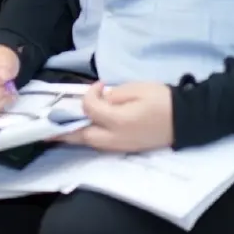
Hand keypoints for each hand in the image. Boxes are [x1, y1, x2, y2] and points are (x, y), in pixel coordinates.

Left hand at [55, 81, 173, 152]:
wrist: (187, 119)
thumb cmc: (162, 100)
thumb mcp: (136, 89)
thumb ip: (113, 95)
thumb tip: (100, 99)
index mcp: (118, 121)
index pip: (90, 109)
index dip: (89, 95)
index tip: (98, 86)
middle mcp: (116, 138)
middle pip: (82, 136)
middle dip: (63, 132)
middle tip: (46, 130)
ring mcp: (121, 146)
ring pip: (91, 144)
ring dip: (74, 137)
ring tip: (59, 132)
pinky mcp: (127, 148)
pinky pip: (101, 145)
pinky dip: (89, 139)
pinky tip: (83, 132)